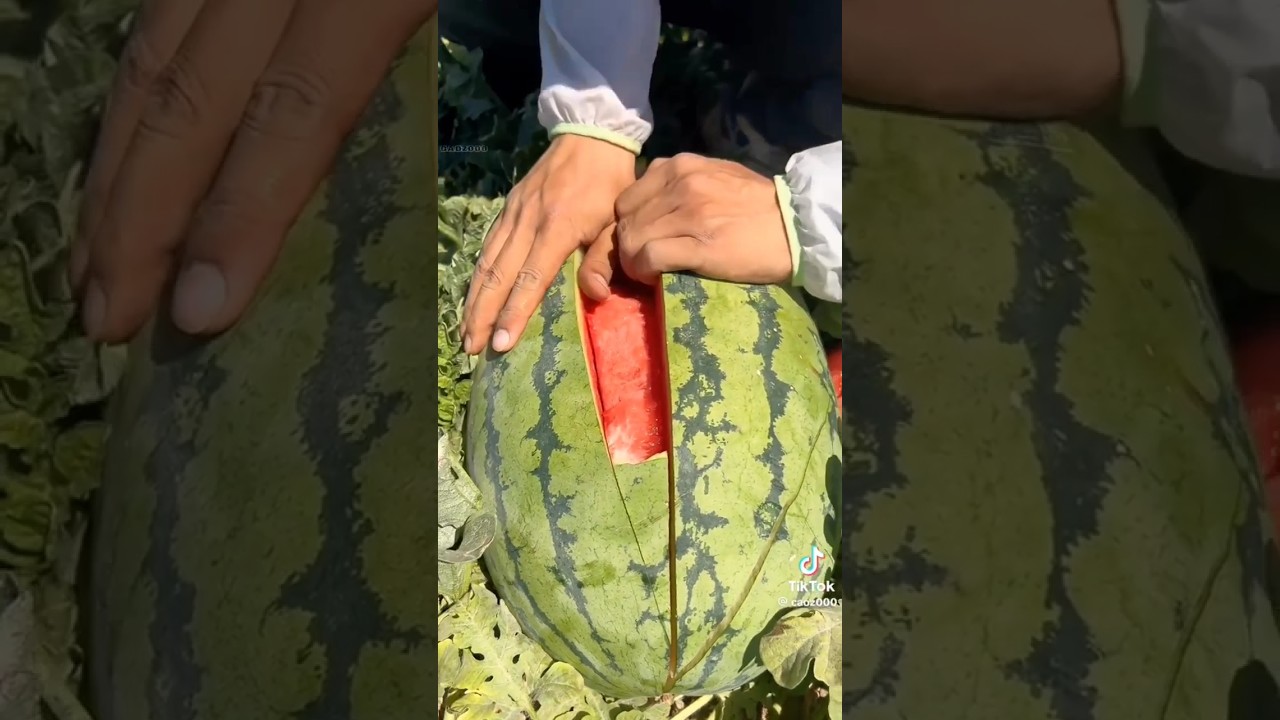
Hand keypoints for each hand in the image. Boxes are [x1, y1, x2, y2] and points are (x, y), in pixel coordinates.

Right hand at [70, 0, 437, 341]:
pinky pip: (159, 25)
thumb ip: (449, 60)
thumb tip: (378, 165)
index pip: (290, 109)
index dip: (238, 213)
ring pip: (150, 57)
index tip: (199, 307)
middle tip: (109, 320)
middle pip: (189, 93)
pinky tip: (119, 171)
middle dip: (137, 215)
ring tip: (92, 270)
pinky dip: (131, 107)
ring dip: (113, 171)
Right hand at [462, 134, 634, 354]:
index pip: (530, 279)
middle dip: (482, 315)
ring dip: (474, 300)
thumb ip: (605, 258)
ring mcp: (513, 214)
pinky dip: (478, 275)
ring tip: (466, 332)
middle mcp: (527, 222)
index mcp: (557, 228)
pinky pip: (488, 247)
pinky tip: (472, 297)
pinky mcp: (508, 208)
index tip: (501, 342)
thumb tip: (595, 296)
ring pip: (486, 263)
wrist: (590, 136)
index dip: (514, 312)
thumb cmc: (610, 184)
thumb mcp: (618, 221)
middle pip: (498, 276)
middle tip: (472, 348)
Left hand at [591, 153, 790, 285]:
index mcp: (680, 165)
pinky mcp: (699, 244)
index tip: (643, 240)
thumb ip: (681, 183)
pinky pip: (648, 256)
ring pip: (631, 239)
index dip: (629, 224)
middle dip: (628, 245)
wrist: (796, 227)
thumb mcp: (715, 176)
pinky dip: (644, 270)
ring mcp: (689, 213)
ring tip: (650, 272)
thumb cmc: (757, 207)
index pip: (628, 197)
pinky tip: (655, 278)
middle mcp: (680, 183)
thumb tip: (650, 205)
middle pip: (625, 221)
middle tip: (645, 261)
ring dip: (634, 262)